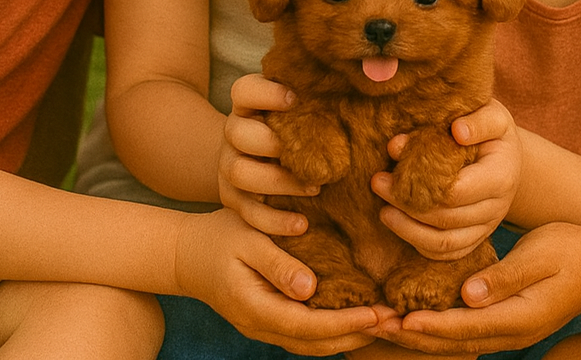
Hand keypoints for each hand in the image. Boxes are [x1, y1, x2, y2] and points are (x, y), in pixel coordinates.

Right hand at [174, 206, 379, 354]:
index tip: (377, 314)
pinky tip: (355, 320)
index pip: (308, 324)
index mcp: (256, 308)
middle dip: (356, 335)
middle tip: (395, 322)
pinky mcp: (268, 319)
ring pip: (311, 345)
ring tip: (383, 323)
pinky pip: (304, 334)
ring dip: (348, 337)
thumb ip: (277, 264)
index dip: (345, 323)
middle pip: (315, 343)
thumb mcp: (246, 240)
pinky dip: (332, 332)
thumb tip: (310, 288)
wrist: (185, 253)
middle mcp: (261, 326)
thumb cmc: (218, 237)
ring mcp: (263, 327)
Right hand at [218, 73, 317, 234]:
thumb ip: (319, 97)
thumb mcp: (301, 109)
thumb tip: (370, 75)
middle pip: (237, 132)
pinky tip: (302, 224)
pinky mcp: (231, 198)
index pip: (243, 89)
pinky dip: (273, 220)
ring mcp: (228, 164)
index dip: (266, 93)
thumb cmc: (292, 128)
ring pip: (239, 172)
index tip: (295, 99)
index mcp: (248, 104)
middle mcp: (233, 131)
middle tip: (311, 154)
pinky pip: (246, 211)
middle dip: (274, 143)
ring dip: (278, 182)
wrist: (254, 159)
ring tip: (315, 188)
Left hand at [372, 99, 521, 259]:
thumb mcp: (493, 115)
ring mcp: (486, 228)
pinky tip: (399, 225)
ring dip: (408, 229)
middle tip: (377, 182)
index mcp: (501, 175)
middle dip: (407, 203)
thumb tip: (457, 131)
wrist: (508, 158)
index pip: (459, 190)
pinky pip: (446, 253)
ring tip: (382, 211)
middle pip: (446, 217)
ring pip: (444, 242)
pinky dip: (420, 244)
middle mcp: (497, 207)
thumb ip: (477, 121)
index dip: (424, 181)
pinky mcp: (474, 239)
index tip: (395, 162)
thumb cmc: (493, 131)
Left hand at [377, 223, 580, 355]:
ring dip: (422, 335)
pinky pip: (468, 331)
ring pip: (459, 341)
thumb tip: (469, 294)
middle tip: (377, 325)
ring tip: (386, 324)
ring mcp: (512, 330)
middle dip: (415, 336)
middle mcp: (513, 332)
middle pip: (456, 342)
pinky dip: (440, 328)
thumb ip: (506, 277)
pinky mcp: (509, 320)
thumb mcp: (540, 255)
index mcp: (520, 318)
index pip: (467, 327)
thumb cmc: (573, 250)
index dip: (431, 325)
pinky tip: (419, 317)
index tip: (400, 319)